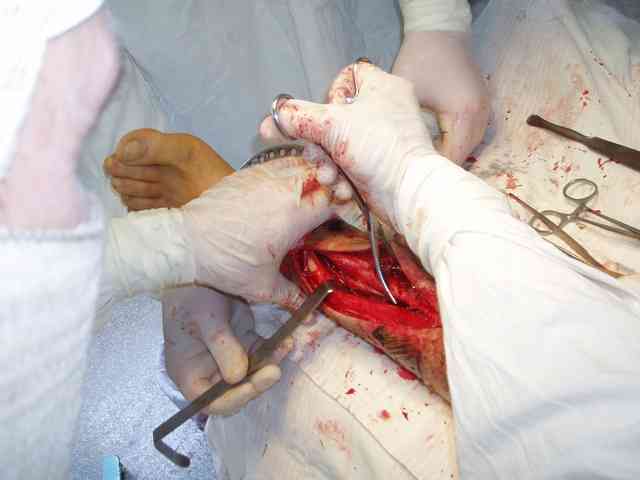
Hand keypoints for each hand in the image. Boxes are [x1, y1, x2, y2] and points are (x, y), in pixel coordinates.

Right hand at [163, 287, 291, 415]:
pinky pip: (260, 353)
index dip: (233, 399)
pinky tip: (286, 341)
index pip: (211, 402)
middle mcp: (208, 371)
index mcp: (189, 373)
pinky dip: (274, 350)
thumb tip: (238, 377)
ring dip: (270, 366)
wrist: (199, 270)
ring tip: (284, 349)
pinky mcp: (242, 342)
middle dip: (257, 383)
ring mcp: (227, 357)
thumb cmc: (192, 296)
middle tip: (274, 371)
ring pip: (252, 374)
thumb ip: (222, 347)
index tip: (251, 385)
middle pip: (236, 392)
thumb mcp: (206, 319)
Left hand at [182, 156, 340, 309]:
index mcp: (295, 216)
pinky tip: (290, 180)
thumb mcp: (262, 286)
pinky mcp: (249, 172)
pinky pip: (280, 160)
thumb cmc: (226, 263)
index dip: (347, 204)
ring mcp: (265, 176)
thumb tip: (313, 316)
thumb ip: (291, 296)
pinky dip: (292, 166)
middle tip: (334, 197)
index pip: (336, 198)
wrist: (187, 241)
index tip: (346, 214)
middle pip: (325, 173)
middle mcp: (285, 189)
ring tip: (316, 185)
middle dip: (335, 183)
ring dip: (315, 171)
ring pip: (303, 161)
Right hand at [259, 62, 436, 229]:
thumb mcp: (332, 125)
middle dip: (321, 145)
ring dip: (328, 166)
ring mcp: (381, 140)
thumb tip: (272, 118)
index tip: (328, 113)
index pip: (348, 75)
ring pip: (337, 146)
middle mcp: (383, 111)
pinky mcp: (378, 166)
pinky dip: (342, 179)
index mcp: (382, 87)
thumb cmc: (381, 149)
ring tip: (332, 178)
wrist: (408, 194)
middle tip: (321, 156)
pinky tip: (344, 190)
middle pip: (334, 118)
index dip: (331, 94)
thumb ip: (298, 118)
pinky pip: (348, 167)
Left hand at [392, 31, 489, 163]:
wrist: (441, 32)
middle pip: (465, 154)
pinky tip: (439, 143)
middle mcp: (481, 115)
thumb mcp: (407, 96)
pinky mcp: (483, 105)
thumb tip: (404, 156)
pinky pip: (473, 133)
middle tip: (419, 171)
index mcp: (464, 114)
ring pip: (471, 145)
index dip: (435, 169)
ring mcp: (485, 110)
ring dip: (451, 153)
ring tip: (427, 160)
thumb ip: (409, 127)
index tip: (415, 176)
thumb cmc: (420, 60)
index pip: (453, 156)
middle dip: (443, 165)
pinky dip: (458, 141)